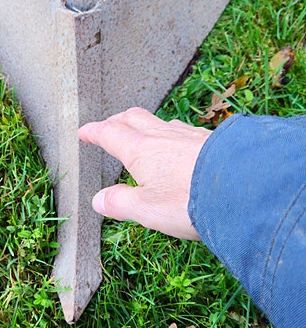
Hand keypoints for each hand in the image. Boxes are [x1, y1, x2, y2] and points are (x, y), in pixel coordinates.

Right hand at [78, 107, 211, 239]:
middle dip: (116, 120)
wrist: (242, 187)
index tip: (84, 132)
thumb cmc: (189, 200)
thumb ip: (120, 203)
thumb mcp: (146, 210)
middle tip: (108, 126)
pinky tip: (179, 144)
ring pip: (159, 122)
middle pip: (133, 118)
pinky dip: (170, 133)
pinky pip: (182, 129)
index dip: (94, 132)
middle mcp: (162, 136)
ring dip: (144, 124)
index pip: (110, 134)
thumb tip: (98, 200)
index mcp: (140, 150)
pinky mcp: (209, 139)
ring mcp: (187, 134)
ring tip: (142, 134)